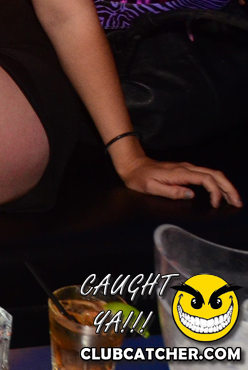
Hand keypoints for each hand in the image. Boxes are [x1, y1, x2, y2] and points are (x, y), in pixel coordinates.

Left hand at [119, 156, 242, 208]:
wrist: (133, 165)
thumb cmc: (140, 178)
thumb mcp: (151, 188)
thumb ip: (171, 191)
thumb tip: (191, 195)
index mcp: (180, 173)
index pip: (205, 179)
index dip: (215, 192)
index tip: (216, 205)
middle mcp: (186, 168)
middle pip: (215, 174)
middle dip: (228, 188)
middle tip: (238, 203)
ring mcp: (187, 167)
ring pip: (213, 173)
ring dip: (225, 185)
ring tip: (234, 199)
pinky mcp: (186, 170)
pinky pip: (207, 175)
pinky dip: (218, 183)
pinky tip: (221, 193)